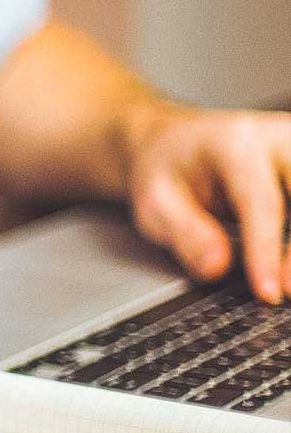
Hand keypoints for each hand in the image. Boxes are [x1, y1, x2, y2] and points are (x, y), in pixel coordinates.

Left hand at [121, 101, 290, 302]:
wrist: (176, 142)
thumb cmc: (167, 171)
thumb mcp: (154, 202)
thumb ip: (184, 234)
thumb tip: (216, 267)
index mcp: (235, 144)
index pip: (262, 201)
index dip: (267, 250)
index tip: (269, 292)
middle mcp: (278, 139)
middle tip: (287, 292)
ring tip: (289, 283)